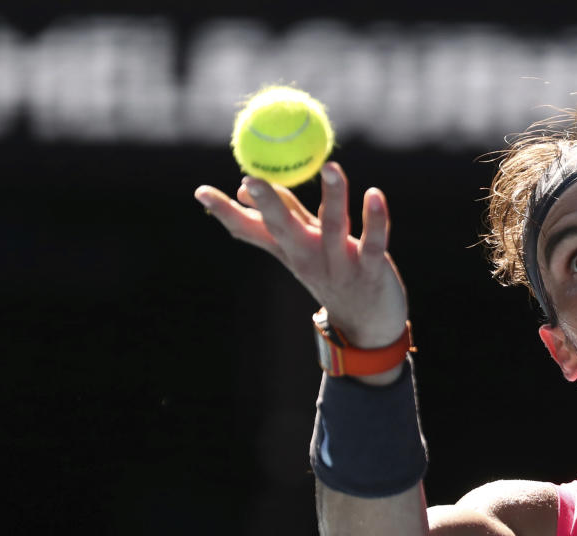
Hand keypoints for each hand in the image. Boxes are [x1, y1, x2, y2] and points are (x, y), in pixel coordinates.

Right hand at [194, 162, 408, 350]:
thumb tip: (244, 188)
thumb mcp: (302, 249)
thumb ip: (281, 216)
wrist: (368, 328)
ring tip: (331, 166)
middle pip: (284, 229)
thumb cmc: (334, 276)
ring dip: (333, 196)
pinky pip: (373, 244)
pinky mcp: (371, 271)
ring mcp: (339, 265)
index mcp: (290, 250)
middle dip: (268, 205)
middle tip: (251, 180)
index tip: (200, 191)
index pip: (251, 230)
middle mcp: (309, 257)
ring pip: (334, 227)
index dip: (226, 212)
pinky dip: (375, 220)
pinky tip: (374, 194)